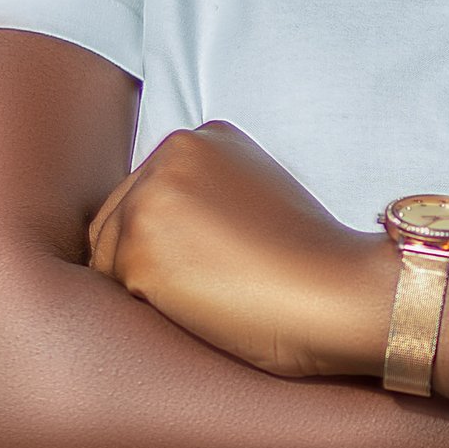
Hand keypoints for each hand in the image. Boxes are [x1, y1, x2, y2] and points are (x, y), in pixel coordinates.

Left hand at [89, 124, 391, 379]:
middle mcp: (166, 156)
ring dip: (146, 284)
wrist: (338, 291)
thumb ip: (206, 189)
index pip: (146, 193)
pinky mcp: (138, 254)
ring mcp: (148, 202)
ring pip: (110, 255)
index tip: (215, 258)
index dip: (172, 237)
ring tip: (211, 293)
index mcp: (199, 138)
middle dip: (150, 258)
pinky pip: (118, 291)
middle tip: (212, 283)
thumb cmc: (308, 259)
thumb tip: (162, 227)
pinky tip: (202, 308)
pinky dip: (152, 309)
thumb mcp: (256, 190)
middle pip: (117, 220)